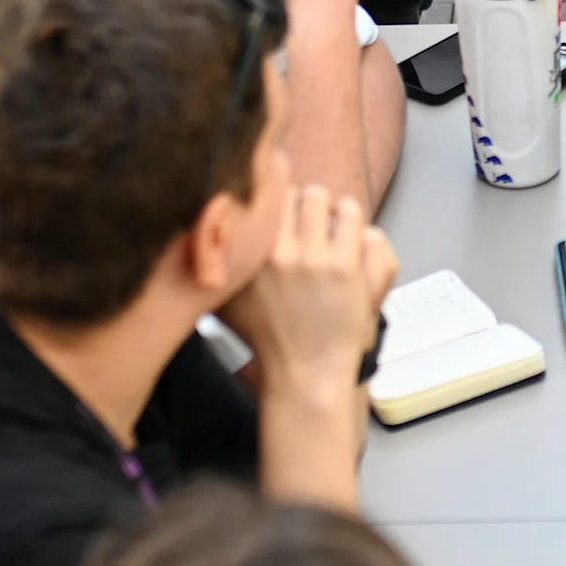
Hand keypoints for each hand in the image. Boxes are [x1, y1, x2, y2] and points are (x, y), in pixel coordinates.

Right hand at [223, 182, 394, 400]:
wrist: (303, 372)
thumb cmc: (266, 336)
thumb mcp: (223, 297)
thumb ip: (213, 258)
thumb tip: (204, 216)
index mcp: (251, 253)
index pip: (270, 194)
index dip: (281, 201)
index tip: (286, 215)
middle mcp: (283, 252)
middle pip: (304, 193)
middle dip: (309, 207)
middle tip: (311, 228)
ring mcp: (319, 260)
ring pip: (334, 203)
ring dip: (336, 216)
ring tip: (334, 235)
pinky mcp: (349, 271)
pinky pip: (361, 225)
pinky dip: (359, 233)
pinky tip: (352, 249)